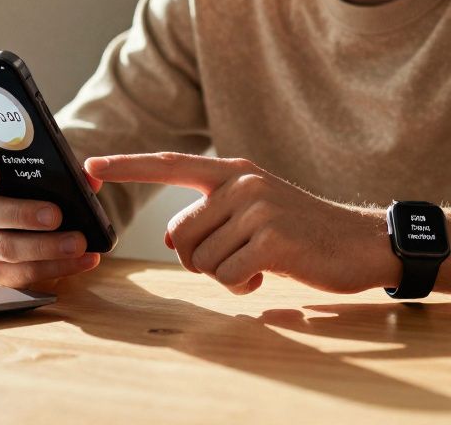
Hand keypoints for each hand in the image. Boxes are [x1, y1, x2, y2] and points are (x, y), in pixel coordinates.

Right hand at [0, 155, 101, 287]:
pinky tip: (85, 260)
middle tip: (55, 215)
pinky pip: (25, 274)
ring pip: (6, 248)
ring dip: (46, 247)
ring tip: (78, 243)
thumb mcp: (44, 179)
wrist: (25, 231)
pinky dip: (59, 267)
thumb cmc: (35, 196)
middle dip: (22, 214)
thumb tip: (92, 175)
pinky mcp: (0, 273)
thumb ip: (65, 173)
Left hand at [84, 152, 400, 294]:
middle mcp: (241, 184)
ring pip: (202, 260)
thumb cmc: (304, 230)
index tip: (89, 168)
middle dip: (198, 260)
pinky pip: (228, 276)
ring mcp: (257, 209)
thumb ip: (211, 215)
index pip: (168, 164)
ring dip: (225, 275)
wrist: (361, 241)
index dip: (126, 167)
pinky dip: (242, 286)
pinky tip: (267, 276)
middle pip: (179, 235)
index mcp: (234, 172)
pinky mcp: (271, 240)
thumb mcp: (255, 211)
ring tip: (260, 263)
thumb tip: (170, 237)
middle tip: (235, 261)